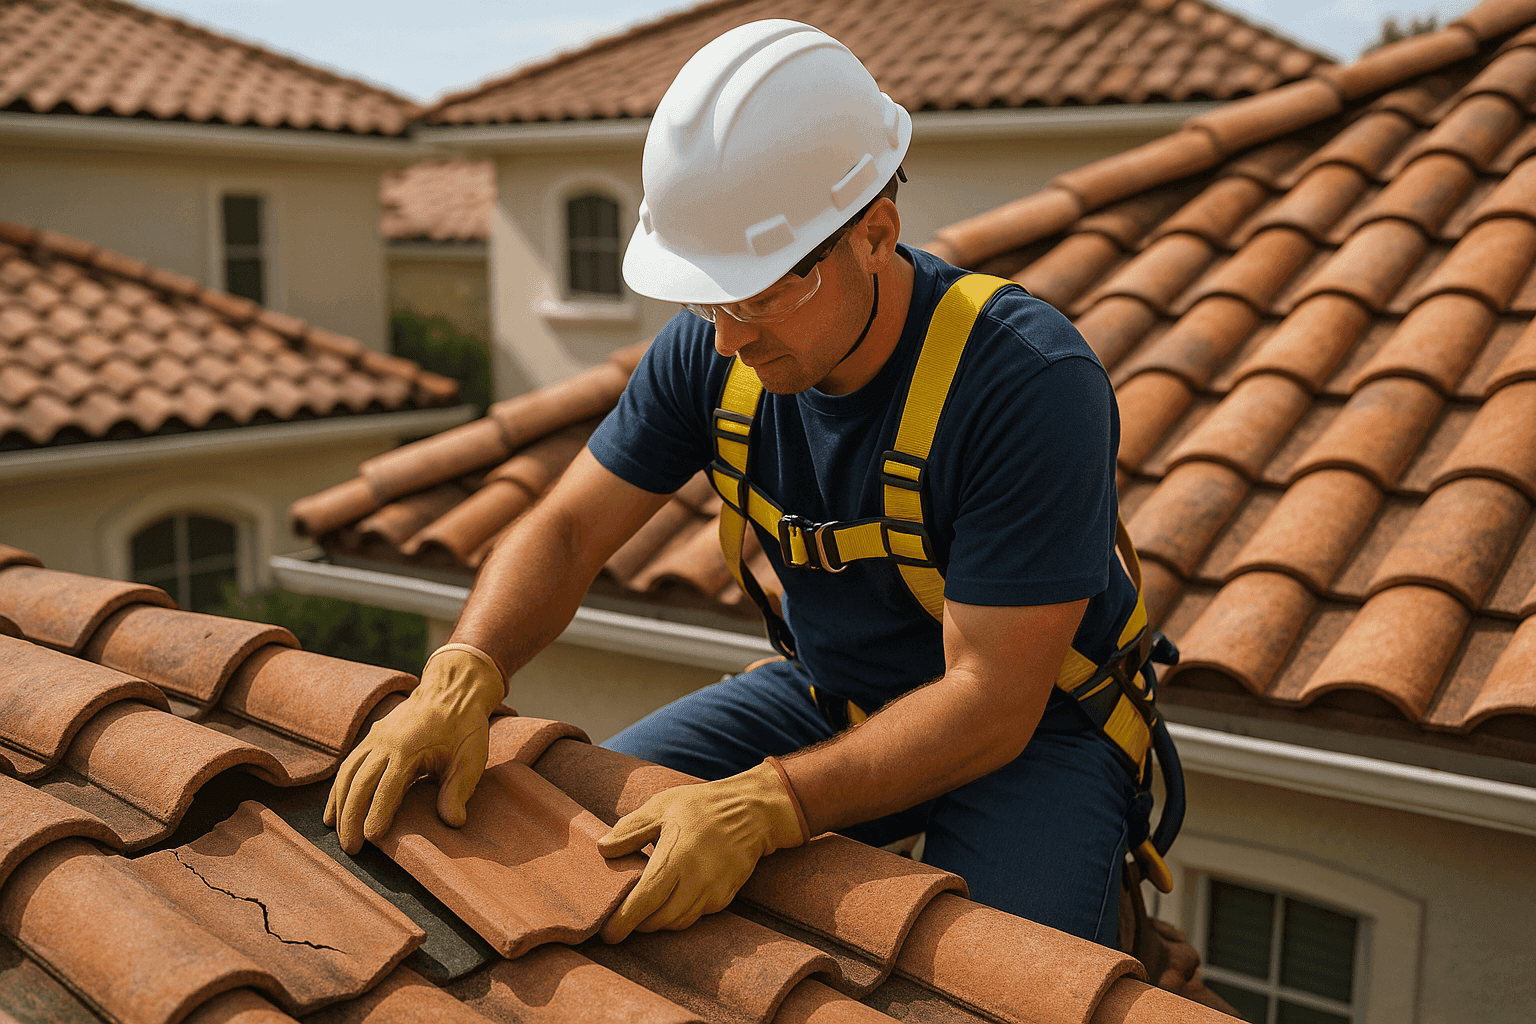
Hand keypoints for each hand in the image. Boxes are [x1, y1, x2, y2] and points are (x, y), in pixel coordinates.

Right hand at [324, 644, 504, 853]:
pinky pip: (348, 766)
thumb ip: (459, 790)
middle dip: (351, 818)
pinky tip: (333, 810)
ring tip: (336, 834)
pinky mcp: (371, 738)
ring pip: (347, 775)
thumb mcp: (471, 758)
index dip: (377, 813)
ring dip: (339, 805)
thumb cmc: (464, 727)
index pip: (387, 788)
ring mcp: (374, 739)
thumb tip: (453, 822)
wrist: (452, 690)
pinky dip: (337, 789)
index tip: (371, 839)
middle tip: (350, 849)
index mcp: (408, 749)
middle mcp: (384, 743)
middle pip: (360, 784)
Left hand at [595, 758, 808, 941]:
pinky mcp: (724, 897)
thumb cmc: (702, 806)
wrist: (752, 811)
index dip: (622, 922)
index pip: (642, 903)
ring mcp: (712, 893)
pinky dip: (679, 913)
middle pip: (658, 921)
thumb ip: (630, 830)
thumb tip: (603, 849)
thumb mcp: (661, 806)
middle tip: (623, 915)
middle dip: (637, 923)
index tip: (607, 933)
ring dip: (658, 920)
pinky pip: (696, 916)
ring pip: (677, 922)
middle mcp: (695, 882)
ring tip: (646, 905)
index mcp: (674, 860)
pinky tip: (673, 895)